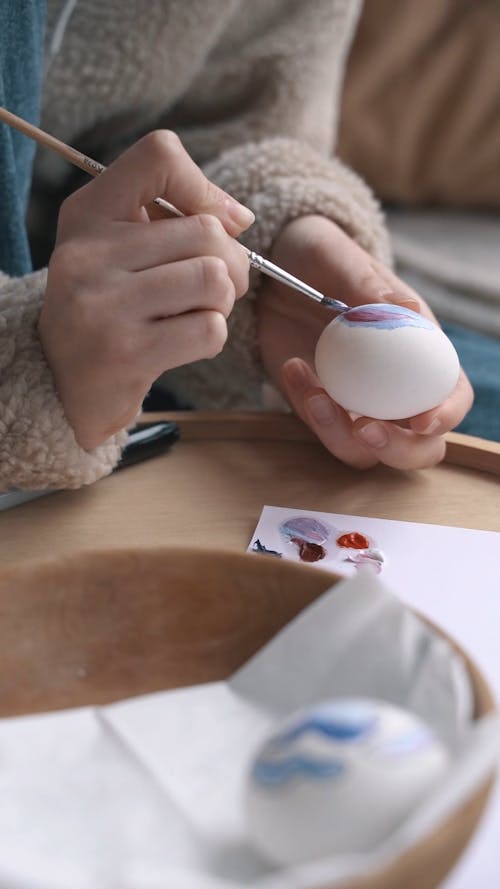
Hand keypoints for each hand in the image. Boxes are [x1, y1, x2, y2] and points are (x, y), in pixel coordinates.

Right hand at [38, 131, 252, 449]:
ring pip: (213, 279)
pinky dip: (212, 336)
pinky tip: (186, 342)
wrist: (62, 380)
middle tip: (217, 286)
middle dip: (232, 263)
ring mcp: (104, 304)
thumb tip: (240, 218)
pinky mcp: (127, 352)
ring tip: (199, 312)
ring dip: (223, 302)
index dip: (204, 188)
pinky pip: (209, 329)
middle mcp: (88, 253)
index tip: (212, 222)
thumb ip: (175, 219)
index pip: (159, 156)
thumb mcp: (120, 248)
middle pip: (207, 232)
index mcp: (87, 214)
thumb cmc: (108, 306)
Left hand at [258, 215, 472, 468]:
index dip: (446, 414)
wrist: (273, 271)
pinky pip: (320, 429)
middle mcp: (396, 389)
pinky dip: (307, 411)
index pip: (452, 394)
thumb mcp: (339, 259)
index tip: (421, 420)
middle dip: (399, 449)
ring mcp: (357, 405)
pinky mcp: (319, 410)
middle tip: (364, 428)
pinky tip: (293, 368)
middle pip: (418, 445)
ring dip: (339, 433)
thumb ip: (369, 286)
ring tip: (313, 389)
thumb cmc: (321, 258)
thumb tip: (410, 310)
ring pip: (365, 450)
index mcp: (421, 353)